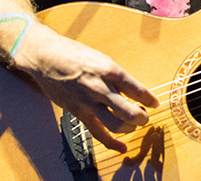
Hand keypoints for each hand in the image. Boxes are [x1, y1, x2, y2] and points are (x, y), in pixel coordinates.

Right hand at [13, 25, 159, 151]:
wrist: (46, 57)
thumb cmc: (74, 54)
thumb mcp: (102, 59)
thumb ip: (116, 76)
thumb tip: (133, 91)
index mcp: (110, 70)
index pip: (138, 90)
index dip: (150, 100)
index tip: (155, 104)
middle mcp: (100, 88)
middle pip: (130, 112)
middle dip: (142, 118)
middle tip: (144, 117)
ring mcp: (88, 102)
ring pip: (116, 125)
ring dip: (129, 128)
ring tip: (132, 125)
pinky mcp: (78, 112)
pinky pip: (98, 133)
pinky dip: (111, 143)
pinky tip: (121, 147)